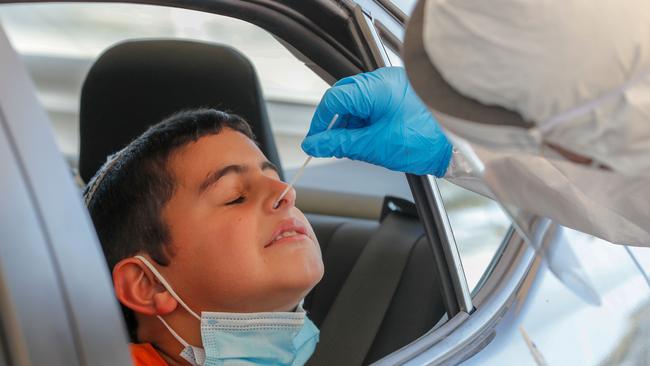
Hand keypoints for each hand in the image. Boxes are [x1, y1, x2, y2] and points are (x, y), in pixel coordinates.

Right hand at [301, 67, 451, 176]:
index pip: (334, 99)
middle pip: (345, 99)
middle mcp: (384, 82)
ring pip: (358, 104)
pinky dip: (366, 125)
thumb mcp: (374, 145)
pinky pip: (373, 107)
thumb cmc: (426, 140)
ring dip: (352, 126)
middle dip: (337, 124)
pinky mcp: (400, 97)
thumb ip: (340, 144)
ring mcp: (392, 88)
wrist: (457, 145)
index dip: (321, 122)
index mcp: (376, 87)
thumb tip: (316, 144)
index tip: (315, 141)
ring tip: (357, 147)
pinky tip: (369, 140)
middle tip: (331, 145)